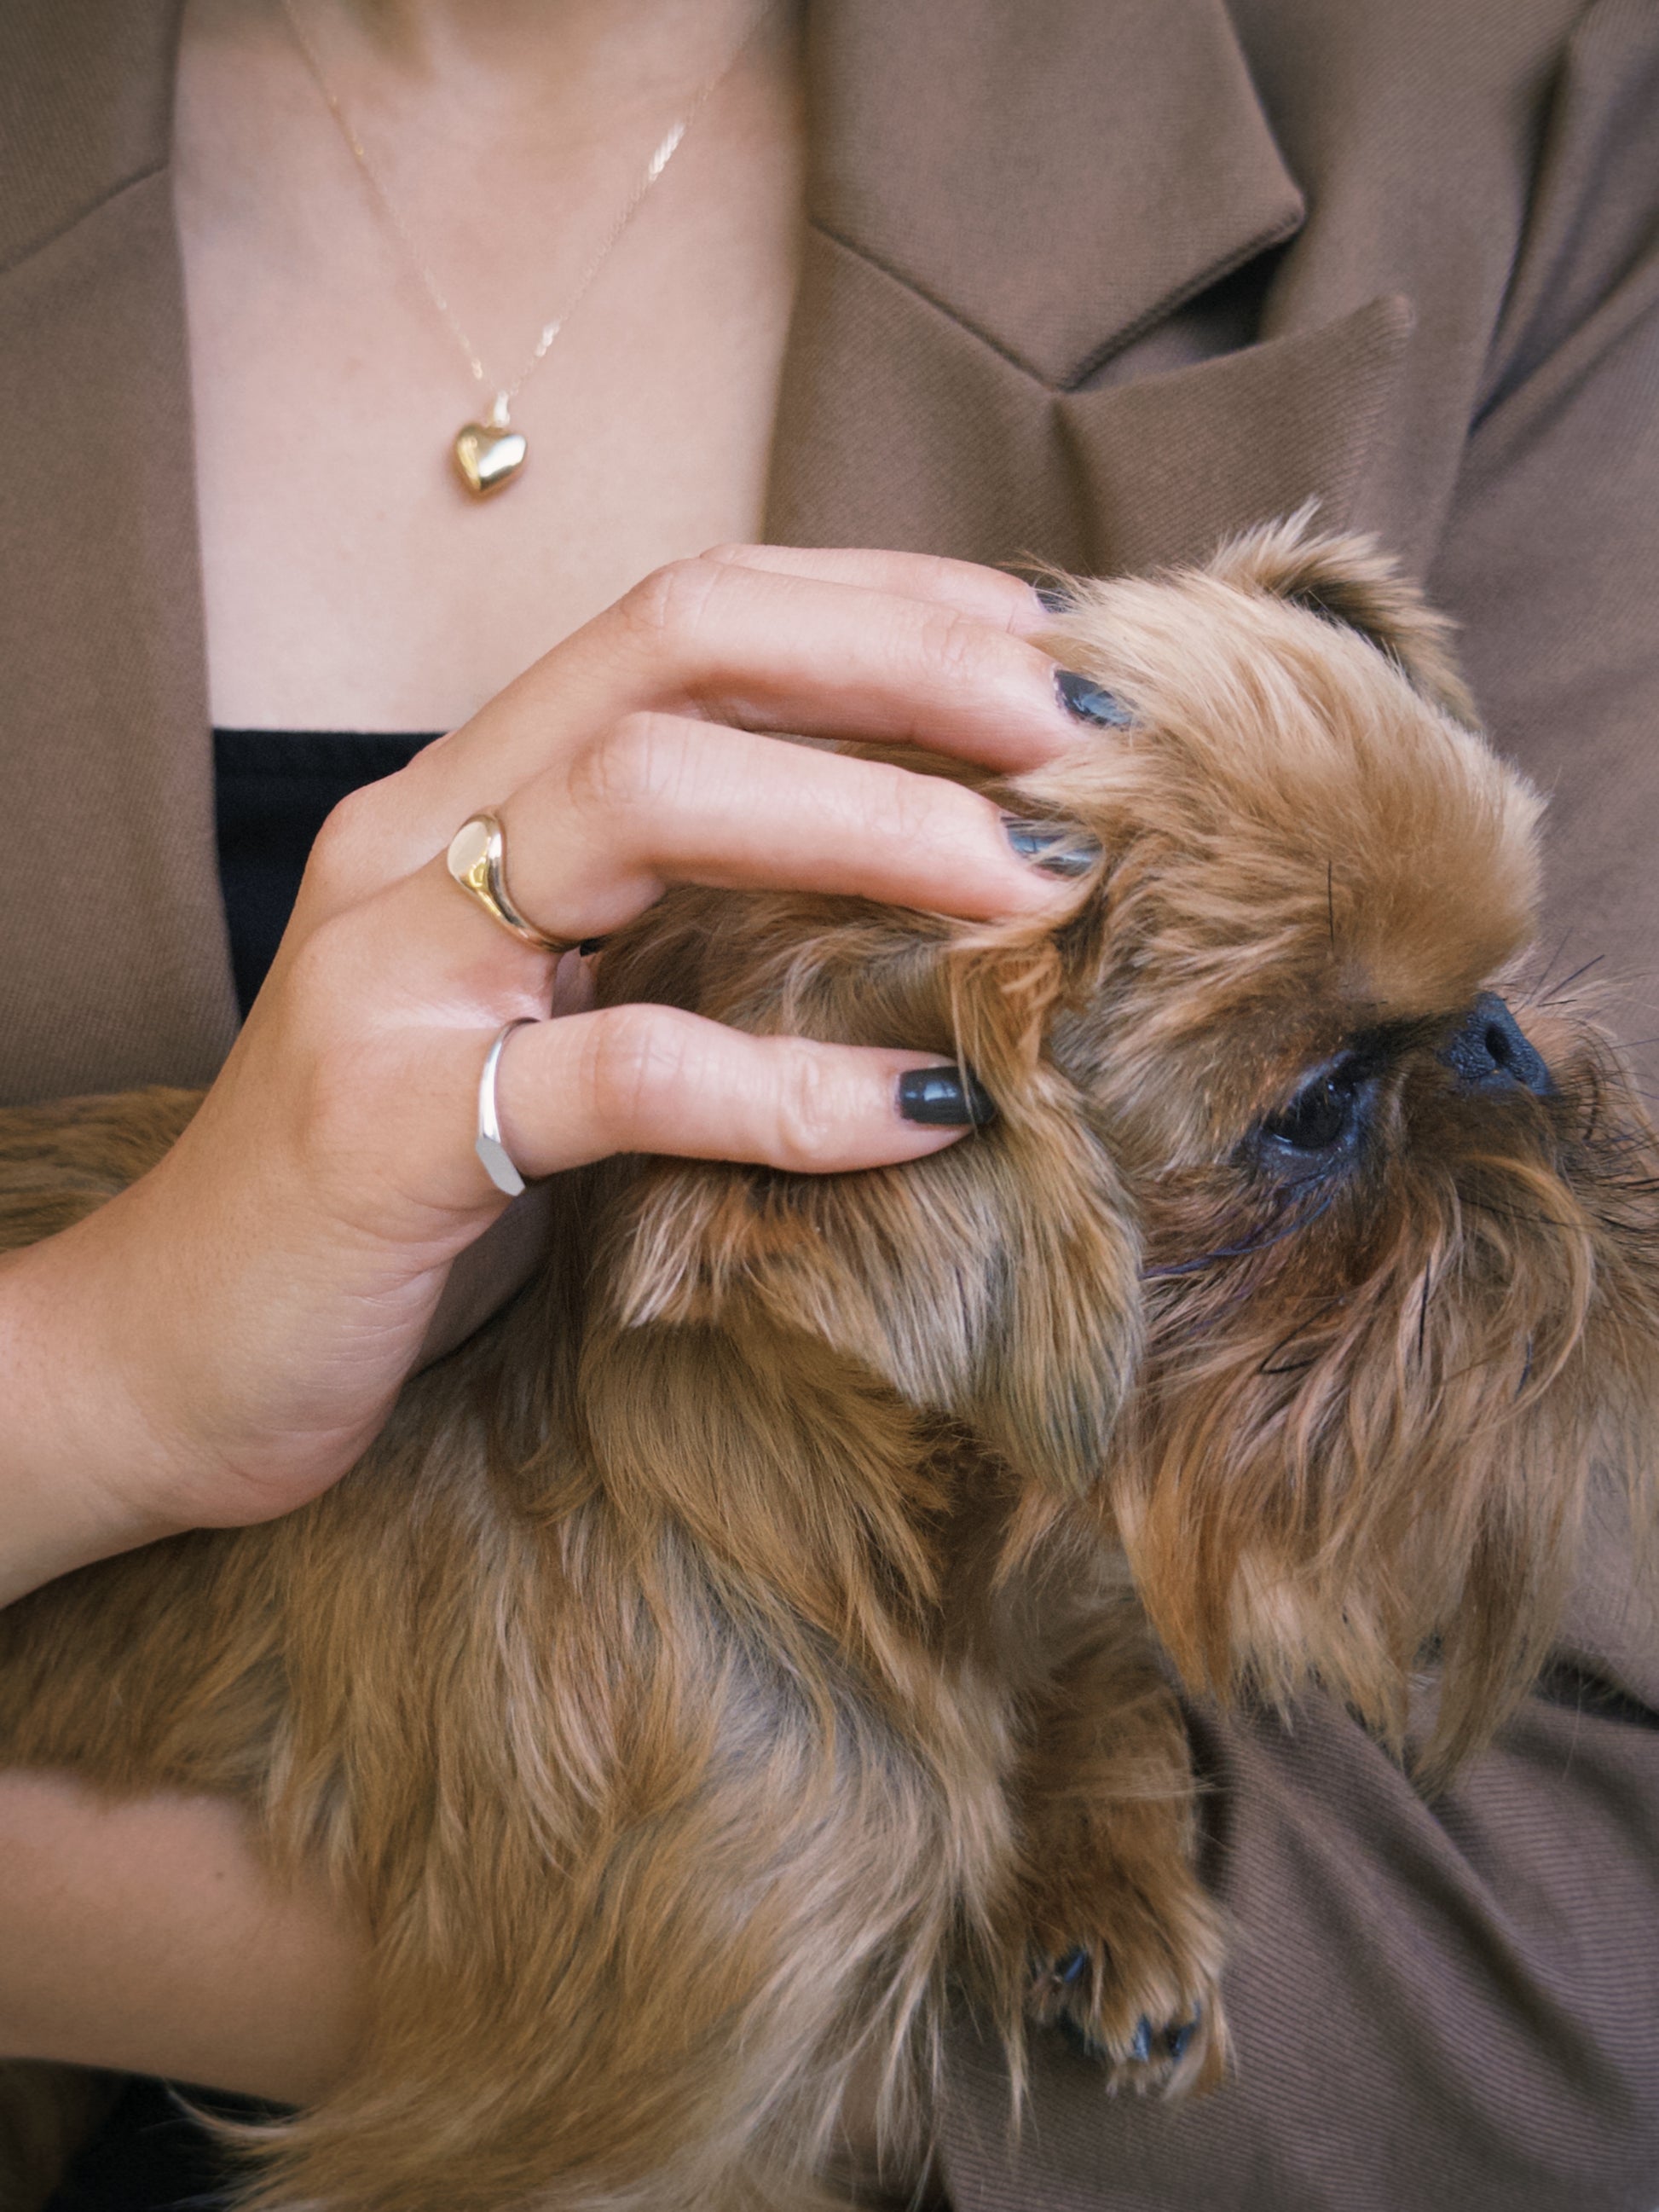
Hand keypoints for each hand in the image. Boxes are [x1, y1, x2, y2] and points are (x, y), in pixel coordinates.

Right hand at [0, 546, 1086, 1595]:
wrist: (175, 1356)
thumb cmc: (397, 1181)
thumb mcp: (540, 1016)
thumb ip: (671, 931)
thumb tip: (917, 890)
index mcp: (466, 796)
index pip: (686, 621)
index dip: (880, 606)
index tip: (1048, 649)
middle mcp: (419, 842)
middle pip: (672, 649)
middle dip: (899, 663)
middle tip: (1084, 734)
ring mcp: (391, 971)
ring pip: (639, 802)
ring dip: (865, 823)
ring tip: (1034, 889)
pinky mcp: (389, 1127)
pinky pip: (619, 1073)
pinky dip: (790, 1087)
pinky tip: (925, 1115)